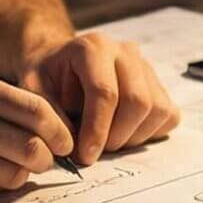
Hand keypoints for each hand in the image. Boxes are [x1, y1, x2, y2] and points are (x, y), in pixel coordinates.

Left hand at [23, 31, 181, 163]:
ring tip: (106, 142)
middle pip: (137, 102)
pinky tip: (123, 134)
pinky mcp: (159, 85)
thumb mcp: (34, 90)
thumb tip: (72, 145)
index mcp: (94, 47)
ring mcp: (146, 67)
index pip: (105, 92)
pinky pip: (168, 116)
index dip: (97, 129)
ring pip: (156, 111)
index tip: (85, 155)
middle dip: (116, 137)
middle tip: (94, 152)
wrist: (62, 64)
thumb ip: (50, 114)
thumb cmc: (49, 77)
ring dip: (132, 138)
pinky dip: (148, 134)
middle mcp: (126, 52)